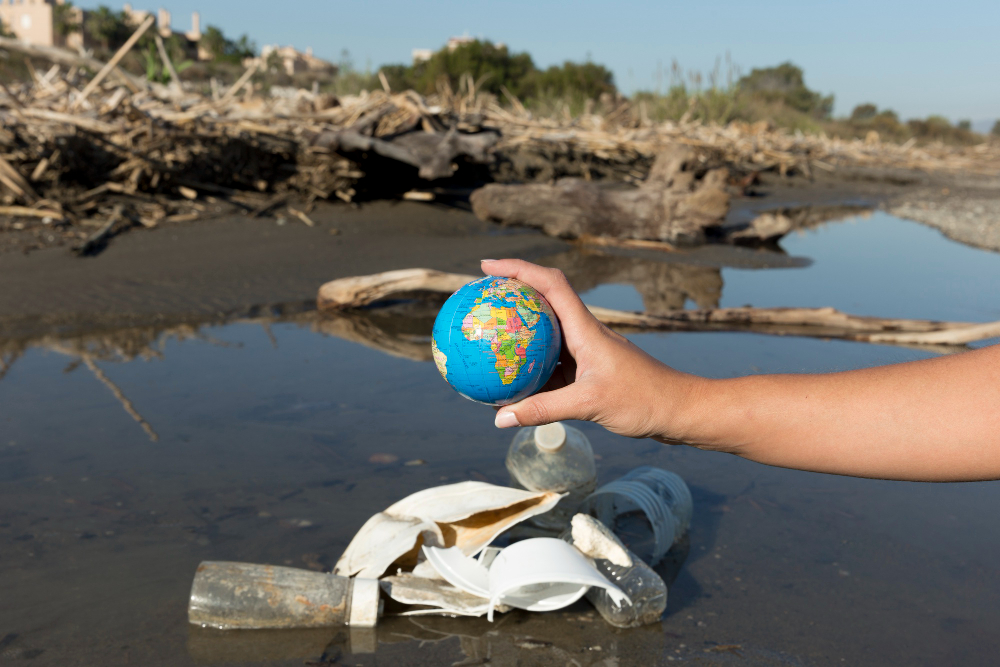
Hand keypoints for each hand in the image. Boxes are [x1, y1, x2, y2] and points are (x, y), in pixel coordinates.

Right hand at [483, 259, 700, 442]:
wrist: (680, 411)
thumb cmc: (644, 400)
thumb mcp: (590, 404)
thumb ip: (544, 409)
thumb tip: (500, 418)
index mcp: (586, 328)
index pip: (549, 284)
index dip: (517, 268)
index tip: (487, 266)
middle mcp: (585, 334)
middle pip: (543, 302)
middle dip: (511, 294)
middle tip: (479, 298)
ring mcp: (587, 353)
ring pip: (545, 336)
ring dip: (519, 334)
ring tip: (486, 339)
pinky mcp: (589, 373)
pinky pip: (551, 366)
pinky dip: (530, 370)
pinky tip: (509, 386)